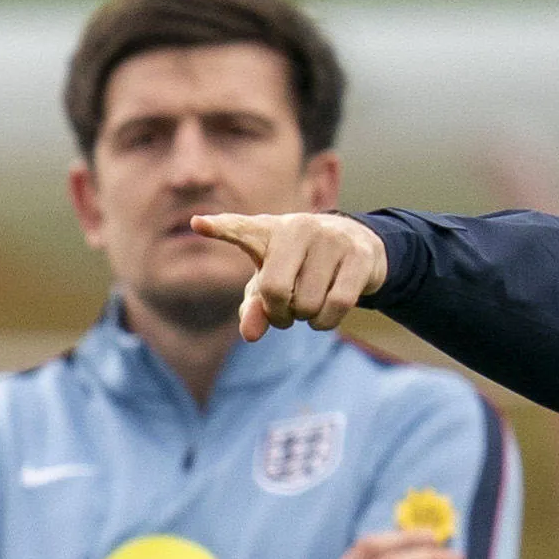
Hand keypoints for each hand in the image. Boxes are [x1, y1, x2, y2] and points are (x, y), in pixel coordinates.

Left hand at [194, 209, 389, 333]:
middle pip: (274, 290)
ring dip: (306, 318)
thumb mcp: (269, 286)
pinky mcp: (359, 254)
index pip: (240, 229)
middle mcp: (298, 227)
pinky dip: (325, 322)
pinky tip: (324, 315)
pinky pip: (337, 305)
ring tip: (309, 303)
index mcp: (267, 230)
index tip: (198, 223)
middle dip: (279, 313)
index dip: (220, 228)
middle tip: (286, 309)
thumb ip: (254, 309)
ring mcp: (331, 238)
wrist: (355, 245)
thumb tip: (250, 335)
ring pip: (308, 303)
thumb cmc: (299, 267)